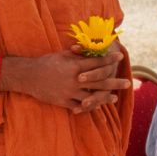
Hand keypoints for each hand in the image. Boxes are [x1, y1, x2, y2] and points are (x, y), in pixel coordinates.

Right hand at [6, 51, 128, 111]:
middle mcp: (75, 79)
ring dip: (105, 98)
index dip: (109, 59)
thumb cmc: (45, 63)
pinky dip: (88, 106)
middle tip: (128, 83)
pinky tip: (97, 106)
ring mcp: (69, 92)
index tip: (120, 56)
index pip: (97, 62)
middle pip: (99, 81)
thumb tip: (88, 48)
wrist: (28, 76)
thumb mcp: (61, 55)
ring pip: (92, 96)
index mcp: (75, 65)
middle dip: (115, 82)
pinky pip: (79, 106)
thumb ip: (76, 54)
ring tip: (115, 98)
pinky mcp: (63, 101)